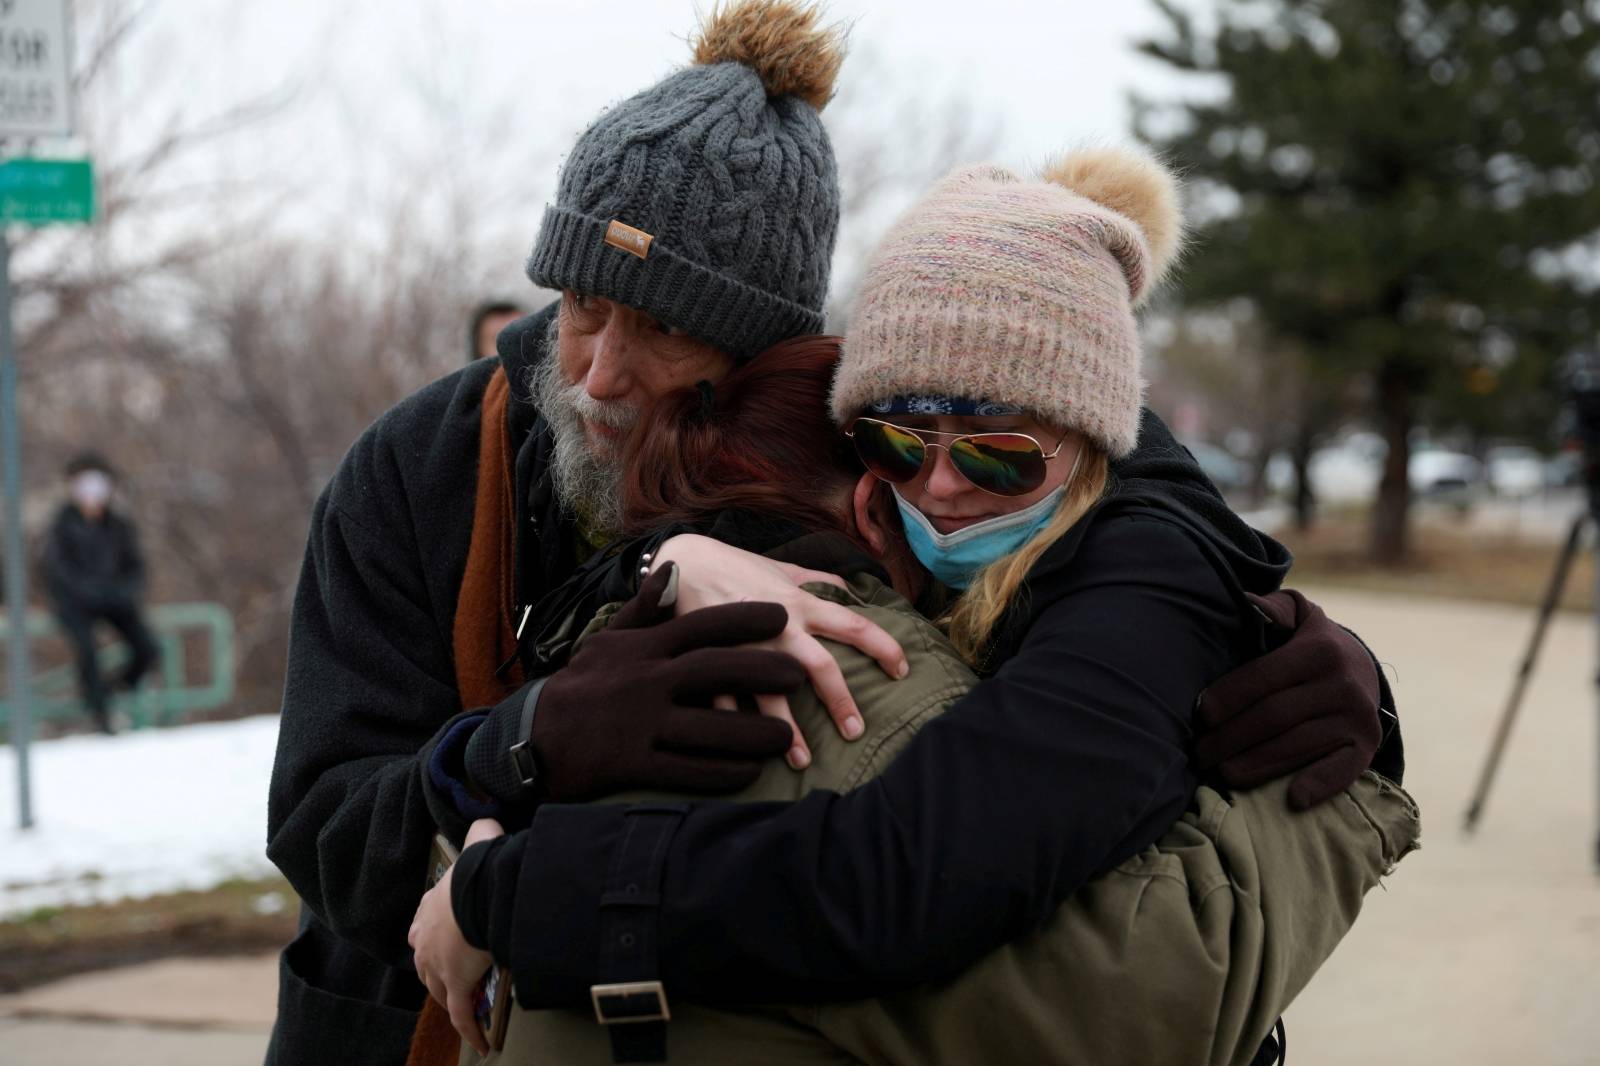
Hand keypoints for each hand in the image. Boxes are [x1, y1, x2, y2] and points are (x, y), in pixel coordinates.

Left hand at [409, 819, 503, 1055]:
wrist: (480, 892)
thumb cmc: (478, 869)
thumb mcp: (478, 840)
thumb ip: (480, 830)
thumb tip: (488, 818)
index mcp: (429, 909)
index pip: (420, 929)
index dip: (429, 938)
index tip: (437, 943)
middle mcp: (427, 940)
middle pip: (426, 965)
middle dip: (437, 974)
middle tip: (453, 981)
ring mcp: (440, 966)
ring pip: (441, 991)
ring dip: (452, 1000)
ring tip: (467, 1010)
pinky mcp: (457, 986)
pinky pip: (464, 1015)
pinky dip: (472, 1030)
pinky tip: (481, 1042)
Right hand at [531, 563, 801, 797]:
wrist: (534, 736)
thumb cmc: (582, 683)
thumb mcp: (609, 638)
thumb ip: (646, 607)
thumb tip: (671, 567)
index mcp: (643, 646)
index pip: (701, 625)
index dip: (744, 619)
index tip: (781, 615)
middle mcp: (644, 680)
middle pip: (714, 670)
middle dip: (763, 670)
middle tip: (801, 674)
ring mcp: (639, 724)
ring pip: (709, 727)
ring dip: (754, 733)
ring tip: (788, 736)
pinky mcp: (634, 764)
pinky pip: (689, 770)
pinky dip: (724, 771)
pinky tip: (751, 771)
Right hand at [650, 535, 908, 767]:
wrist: (682, 560)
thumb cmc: (737, 565)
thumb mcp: (782, 567)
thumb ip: (818, 581)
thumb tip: (852, 592)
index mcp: (801, 603)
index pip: (854, 626)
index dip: (884, 647)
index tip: (903, 671)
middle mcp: (779, 626)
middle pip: (820, 667)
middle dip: (841, 702)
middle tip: (856, 732)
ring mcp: (744, 646)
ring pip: (773, 693)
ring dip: (788, 730)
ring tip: (802, 760)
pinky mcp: (711, 658)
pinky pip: (724, 699)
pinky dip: (736, 724)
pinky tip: (746, 752)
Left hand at [1194, 589, 1382, 809]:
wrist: (1364, 670)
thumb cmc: (1310, 644)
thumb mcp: (1299, 616)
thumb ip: (1274, 608)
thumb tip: (1246, 601)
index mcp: (1318, 651)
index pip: (1263, 678)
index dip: (1228, 698)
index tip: (1200, 715)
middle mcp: (1341, 684)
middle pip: (1274, 718)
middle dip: (1230, 738)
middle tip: (1200, 754)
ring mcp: (1356, 717)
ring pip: (1297, 745)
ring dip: (1256, 765)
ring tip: (1223, 774)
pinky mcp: (1367, 745)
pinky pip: (1343, 770)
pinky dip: (1319, 784)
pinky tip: (1292, 799)